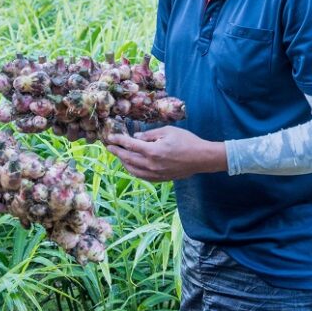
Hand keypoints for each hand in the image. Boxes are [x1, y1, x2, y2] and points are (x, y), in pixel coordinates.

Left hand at [105, 126, 225, 181]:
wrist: (201, 158)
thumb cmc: (187, 141)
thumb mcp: (168, 131)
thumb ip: (150, 134)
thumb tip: (136, 137)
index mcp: (153, 151)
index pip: (130, 145)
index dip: (118, 140)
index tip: (110, 137)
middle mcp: (151, 165)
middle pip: (128, 159)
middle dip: (117, 152)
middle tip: (109, 146)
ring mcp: (156, 174)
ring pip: (133, 170)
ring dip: (123, 162)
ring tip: (119, 155)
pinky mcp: (160, 179)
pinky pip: (142, 176)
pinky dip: (133, 170)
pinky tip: (131, 165)